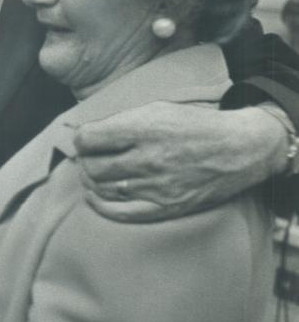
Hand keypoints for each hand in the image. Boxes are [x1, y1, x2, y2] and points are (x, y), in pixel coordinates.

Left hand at [74, 102, 285, 221]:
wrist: (240, 149)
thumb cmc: (195, 126)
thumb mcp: (159, 109)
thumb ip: (122, 121)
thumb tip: (84, 134)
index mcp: (144, 128)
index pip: (88, 139)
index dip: (81, 139)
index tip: (86, 140)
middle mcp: (147, 158)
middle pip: (92, 167)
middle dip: (85, 161)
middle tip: (90, 158)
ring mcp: (155, 186)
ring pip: (101, 189)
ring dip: (91, 181)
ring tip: (96, 174)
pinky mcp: (164, 207)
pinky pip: (118, 212)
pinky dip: (99, 204)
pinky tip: (96, 196)